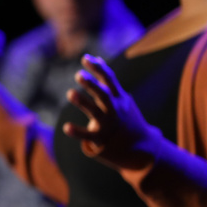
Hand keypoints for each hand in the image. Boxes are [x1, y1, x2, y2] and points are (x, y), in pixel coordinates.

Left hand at [61, 54, 162, 169]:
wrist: (141, 147)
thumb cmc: (126, 118)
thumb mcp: (120, 97)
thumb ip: (107, 80)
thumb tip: (96, 59)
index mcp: (119, 99)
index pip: (110, 80)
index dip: (98, 68)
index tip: (85, 58)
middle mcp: (115, 110)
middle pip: (104, 95)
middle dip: (92, 85)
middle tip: (78, 75)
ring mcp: (109, 125)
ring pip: (96, 113)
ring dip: (83, 103)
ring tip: (70, 93)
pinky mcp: (101, 140)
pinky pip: (88, 136)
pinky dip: (77, 132)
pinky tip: (66, 127)